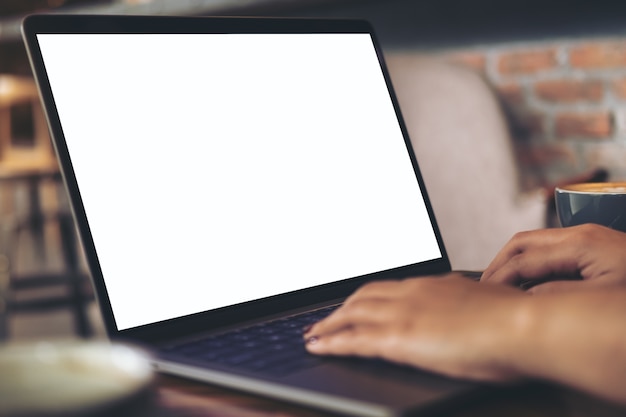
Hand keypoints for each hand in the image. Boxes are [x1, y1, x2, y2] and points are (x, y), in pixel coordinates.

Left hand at [304, 274, 529, 380]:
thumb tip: (461, 304)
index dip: (364, 298)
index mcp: (431, 285)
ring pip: (350, 315)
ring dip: (328, 325)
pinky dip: (332, 343)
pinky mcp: (398, 339)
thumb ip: (464, 301)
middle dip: (339, 310)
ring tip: (313, 335)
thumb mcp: (484, 300)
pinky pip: (353, 340)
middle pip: (361, 298)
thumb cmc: (514, 318)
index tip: (353, 306)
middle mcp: (410, 294)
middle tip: (323, 320)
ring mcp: (402, 314)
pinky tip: (319, 347)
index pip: (386, 288)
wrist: (523, 325)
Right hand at [481, 224, 625, 292]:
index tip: (487, 295)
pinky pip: (554, 249)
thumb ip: (559, 296)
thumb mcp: (602, 298)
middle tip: (485, 285)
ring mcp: (589, 237)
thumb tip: (526, 296)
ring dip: (515, 260)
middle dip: (500, 262)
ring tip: (503, 283)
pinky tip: (532, 282)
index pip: (524, 260)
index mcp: (580, 244)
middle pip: (524, 241)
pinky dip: (534, 263)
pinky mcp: (595, 246)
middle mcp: (581, 234)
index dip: (500, 278)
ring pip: (536, 242)